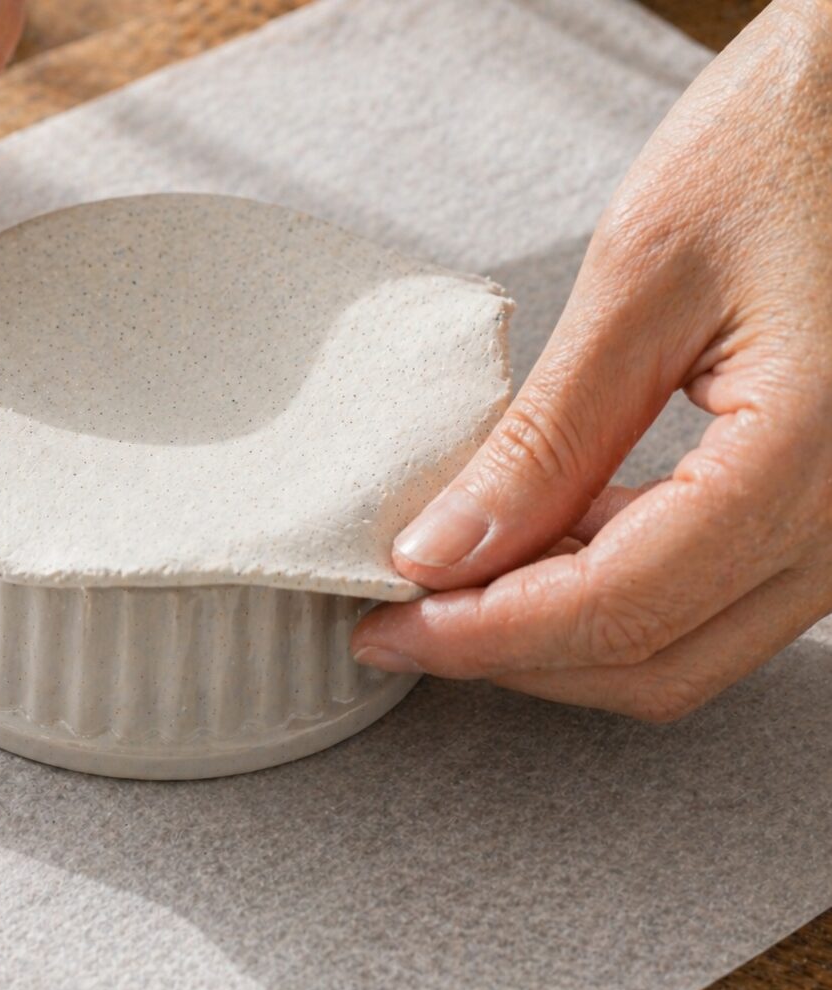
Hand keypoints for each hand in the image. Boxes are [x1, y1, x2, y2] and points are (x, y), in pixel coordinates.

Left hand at [352, 0, 831, 720]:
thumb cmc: (789, 143)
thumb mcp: (642, 281)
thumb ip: (546, 436)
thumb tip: (443, 550)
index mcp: (810, 456)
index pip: (621, 607)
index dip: (486, 636)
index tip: (389, 627)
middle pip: (658, 660)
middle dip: (514, 654)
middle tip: (403, 620)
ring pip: (689, 645)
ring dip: (560, 632)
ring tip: (452, 583)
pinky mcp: (829, 501)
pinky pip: (716, 592)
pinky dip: (613, 588)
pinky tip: (537, 542)